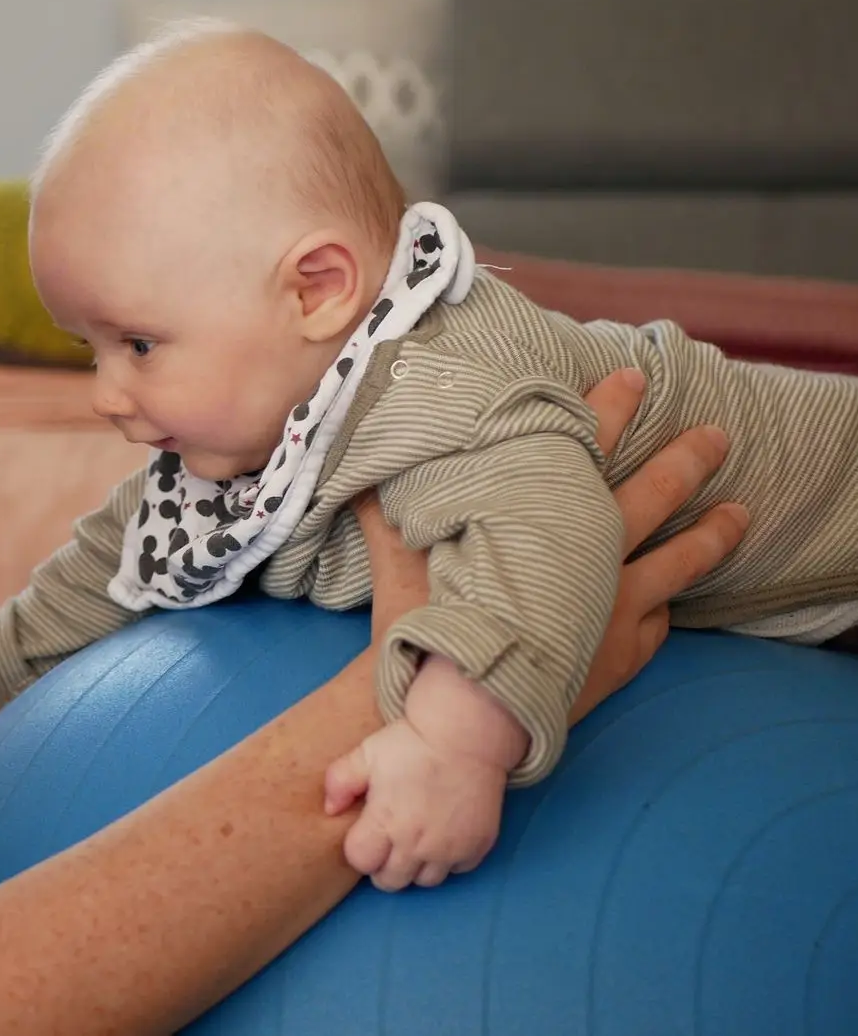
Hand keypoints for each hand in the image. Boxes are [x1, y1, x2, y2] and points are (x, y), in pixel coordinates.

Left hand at [323, 717, 507, 891]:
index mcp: (386, 823)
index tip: (366, 833)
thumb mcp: (365, 753)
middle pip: (391, 881)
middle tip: (388, 840)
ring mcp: (450, 850)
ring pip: (425, 881)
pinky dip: (447, 860)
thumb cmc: (410, 742)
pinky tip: (442, 835)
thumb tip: (330, 809)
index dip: (359, 849)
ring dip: (415, 866)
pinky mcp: (477, 847)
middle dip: (383, 865)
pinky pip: (457, 870)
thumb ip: (339, 782)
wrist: (465, 734)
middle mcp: (418, 845)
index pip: (361, 862)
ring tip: (414, 839)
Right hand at [356, 368, 747, 717]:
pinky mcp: (620, 658)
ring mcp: (616, 613)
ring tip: (741, 511)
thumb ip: (386, 520)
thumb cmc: (430, 636)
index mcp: (548, 528)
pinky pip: (657, 622)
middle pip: (652, 499)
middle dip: (684, 459)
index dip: (606, 412)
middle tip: (716, 433)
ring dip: (711, 535)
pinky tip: (671, 600)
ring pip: (679, 563)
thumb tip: (356, 477)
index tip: (631, 377)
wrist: (463, 720)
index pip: (584, 454)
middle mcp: (594, 564)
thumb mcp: (403, 568)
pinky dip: (666, 605)